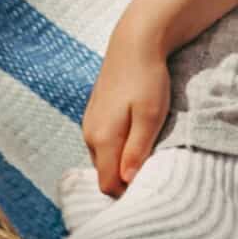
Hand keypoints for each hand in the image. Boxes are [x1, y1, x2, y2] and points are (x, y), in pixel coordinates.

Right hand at [82, 17, 170, 196]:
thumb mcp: (150, 116)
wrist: (132, 45)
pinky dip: (115, 148)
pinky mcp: (92, 116)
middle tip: (149, 169)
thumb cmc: (146, 80)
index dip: (125, 192)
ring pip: (102, 157)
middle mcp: (88, 136)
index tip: (146, 187)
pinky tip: (132, 134)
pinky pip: (101, 143)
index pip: (107, 183)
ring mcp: (88, 125)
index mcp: (102, 139)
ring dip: (119, 162)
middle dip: (122, 178)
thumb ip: (137, 150)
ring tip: (143, 150)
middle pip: (103, 172)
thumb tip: (126, 180)